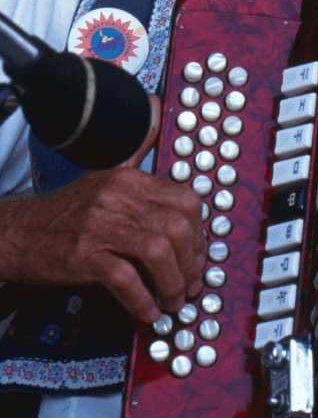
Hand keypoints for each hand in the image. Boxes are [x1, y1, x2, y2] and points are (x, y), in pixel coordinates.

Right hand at [0, 96, 206, 321]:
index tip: (197, 256)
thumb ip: (136, 146)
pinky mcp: (83, 255)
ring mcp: (99, 225)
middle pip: (177, 227)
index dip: (199, 234)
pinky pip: (125, 280)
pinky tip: (147, 310)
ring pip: (157, 252)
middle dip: (191, 263)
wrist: (15, 232)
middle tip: (190, 285)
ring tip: (173, 301)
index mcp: (128, 178)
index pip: (186, 201)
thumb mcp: (103, 172)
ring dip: (172, 284)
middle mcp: (117, 197)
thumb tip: (157, 107)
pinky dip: (142, 300)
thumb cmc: (63, 212)